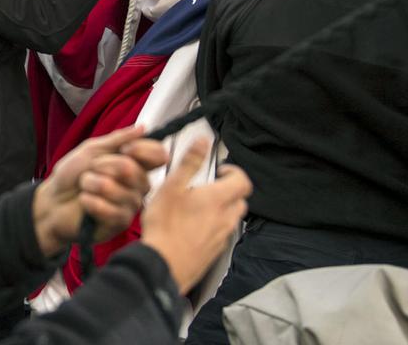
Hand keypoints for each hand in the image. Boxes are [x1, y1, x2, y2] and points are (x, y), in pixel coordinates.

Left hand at [32, 125, 169, 256]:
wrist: (52, 200)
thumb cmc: (72, 175)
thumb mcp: (91, 150)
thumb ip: (117, 140)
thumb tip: (142, 128)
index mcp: (135, 164)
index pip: (158, 155)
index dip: (144, 150)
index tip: (125, 149)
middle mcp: (138, 185)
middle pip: (133, 170)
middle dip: (103, 166)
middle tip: (90, 170)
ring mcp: (131, 205)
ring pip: (117, 189)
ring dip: (91, 184)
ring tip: (84, 188)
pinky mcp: (121, 223)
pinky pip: (110, 210)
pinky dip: (90, 202)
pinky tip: (84, 203)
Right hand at [141, 139, 251, 293]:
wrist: (163, 265)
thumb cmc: (165, 226)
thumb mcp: (171, 186)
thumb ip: (190, 162)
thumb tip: (202, 142)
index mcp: (219, 199)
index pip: (243, 181)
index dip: (234, 172)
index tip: (219, 171)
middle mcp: (226, 218)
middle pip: (240, 200)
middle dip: (228, 190)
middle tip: (208, 188)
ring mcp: (221, 237)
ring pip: (231, 218)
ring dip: (221, 209)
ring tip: (197, 208)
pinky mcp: (214, 252)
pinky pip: (221, 234)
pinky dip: (213, 227)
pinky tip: (191, 228)